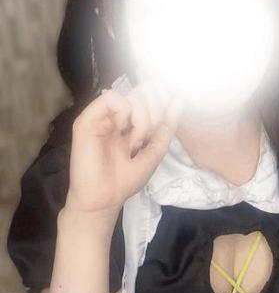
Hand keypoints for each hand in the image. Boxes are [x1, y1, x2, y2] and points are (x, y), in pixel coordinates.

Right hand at [65, 80, 183, 215]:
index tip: (160, 126)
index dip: (161, 102)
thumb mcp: (154, 152)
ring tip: (134, 141)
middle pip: (144, 93)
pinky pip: (110, 98)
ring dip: (142, 118)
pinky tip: (124, 130)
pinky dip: (124, 111)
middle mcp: (117, 117)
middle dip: (154, 112)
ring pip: (131, 96)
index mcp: (130, 123)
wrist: (104, 198)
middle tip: (146, 137)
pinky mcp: (87, 120)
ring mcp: (103, 117)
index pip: (149, 97)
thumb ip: (166, 128)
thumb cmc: (125, 180)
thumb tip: (177, 101)